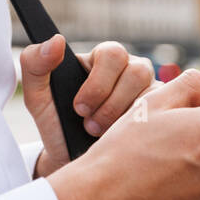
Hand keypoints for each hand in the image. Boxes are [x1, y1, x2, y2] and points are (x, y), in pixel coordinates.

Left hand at [20, 34, 159, 177]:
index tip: (78, 108)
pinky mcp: (162, 111)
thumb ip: (35, 64)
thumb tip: (55, 40)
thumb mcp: (38, 97)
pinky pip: (163, 112)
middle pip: (136, 71)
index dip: (97, 83)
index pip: (112, 53)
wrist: (72, 160)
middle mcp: (129, 69)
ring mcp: (148, 90)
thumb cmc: (57, 124)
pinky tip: (122, 138)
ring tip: (101, 134)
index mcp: (101, 59)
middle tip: (89, 124)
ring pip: (151, 93)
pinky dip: (140, 127)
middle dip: (110, 103)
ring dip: (123, 117)